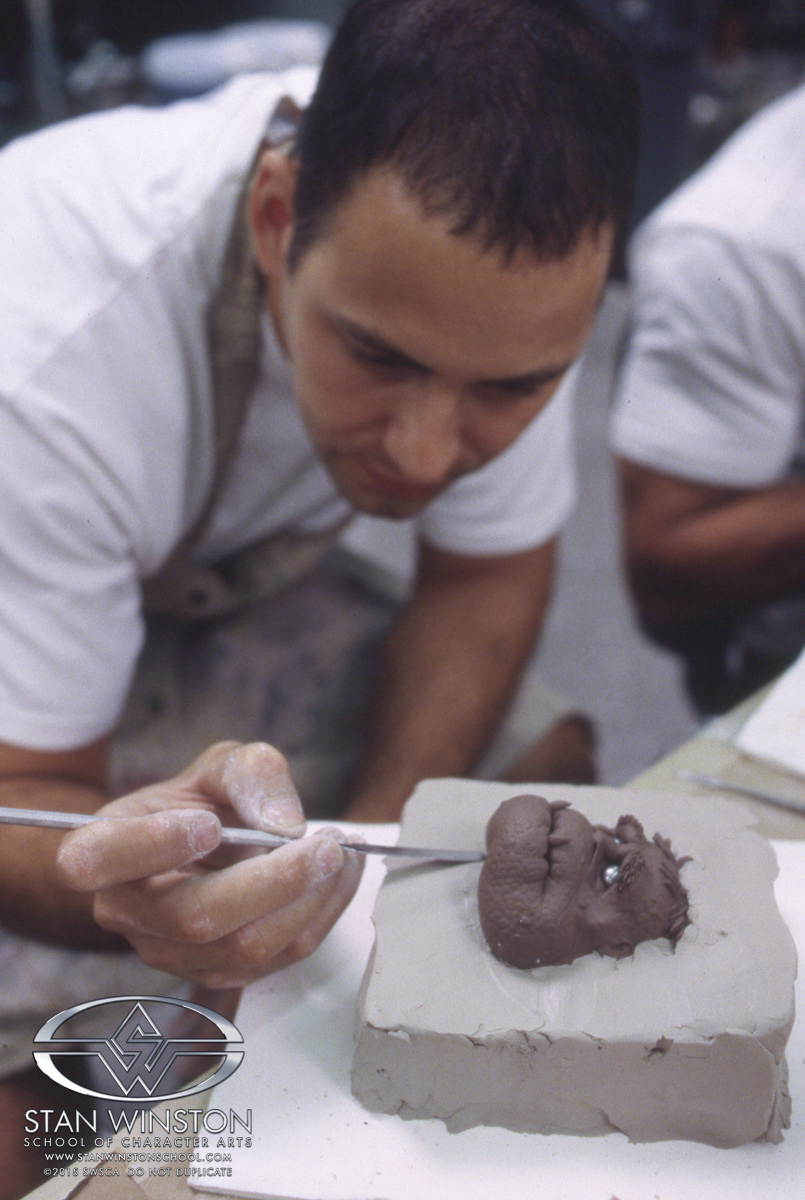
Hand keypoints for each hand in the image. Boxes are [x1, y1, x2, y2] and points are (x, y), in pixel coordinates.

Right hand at [55, 741, 363, 986]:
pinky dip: (320, 914)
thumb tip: (285, 826)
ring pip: (245, 945)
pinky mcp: (216, 973)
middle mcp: (125, 911)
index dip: (151, 846)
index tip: (210, 824)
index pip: (96, 860)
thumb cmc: (205, 800)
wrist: (212, 840)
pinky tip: (340, 875)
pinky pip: (277, 957)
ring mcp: (168, 953)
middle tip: (326, 844)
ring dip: (308, 899)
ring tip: (342, 851)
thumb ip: (252, 775)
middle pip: (196, 917)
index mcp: (103, 848)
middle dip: (275, 881)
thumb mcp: (223, 764)